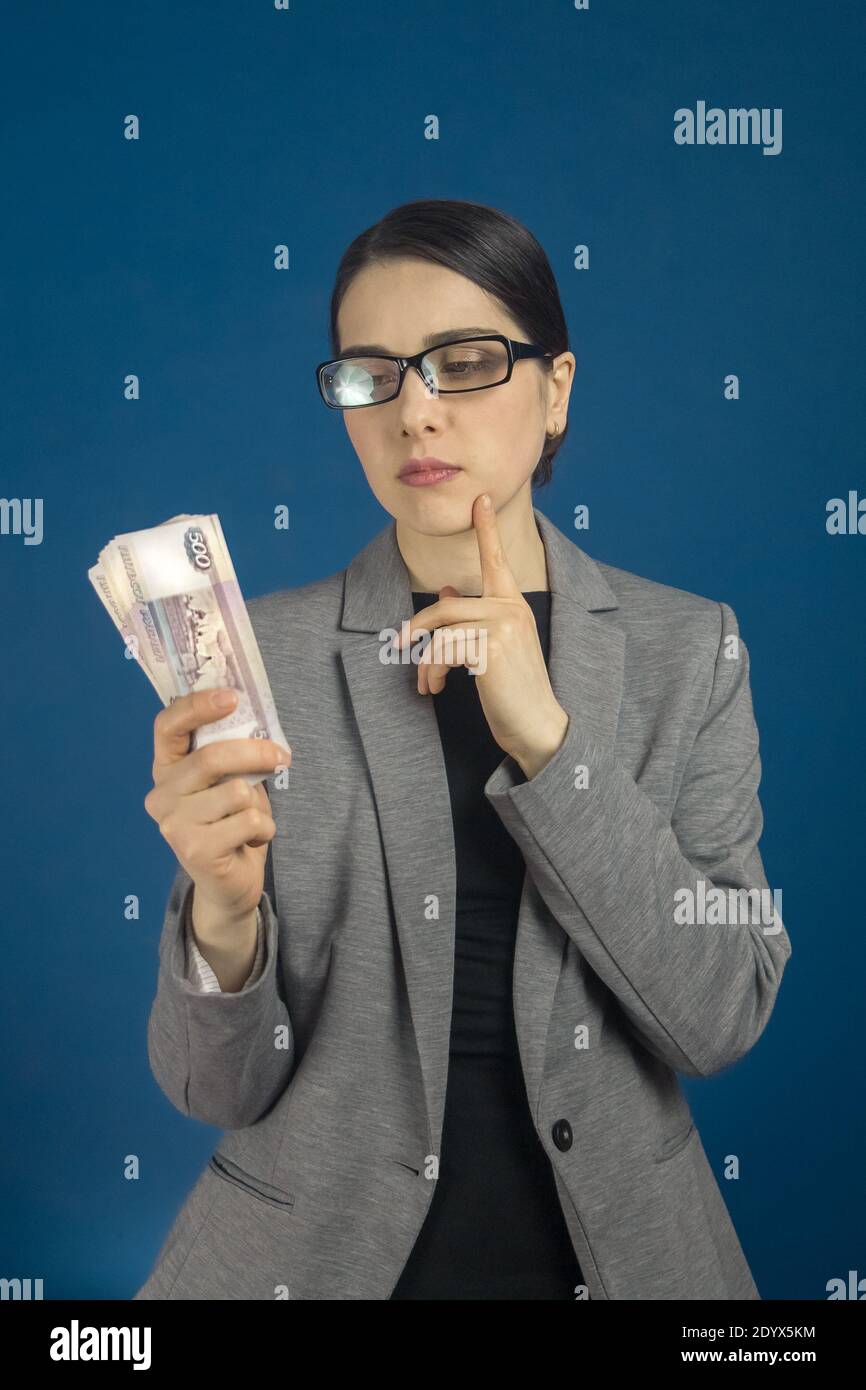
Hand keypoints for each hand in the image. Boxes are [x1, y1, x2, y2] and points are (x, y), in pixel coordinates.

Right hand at [144, 689, 291, 924]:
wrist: (227, 885)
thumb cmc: (231, 823)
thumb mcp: (230, 782)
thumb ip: (231, 756)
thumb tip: (259, 726)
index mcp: (166, 769)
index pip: (167, 725)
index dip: (197, 706)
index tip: (232, 697)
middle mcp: (160, 795)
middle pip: (210, 758)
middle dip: (256, 753)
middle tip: (282, 756)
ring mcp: (173, 824)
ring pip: (236, 792)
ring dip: (260, 804)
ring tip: (251, 819)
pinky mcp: (194, 849)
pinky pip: (248, 821)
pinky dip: (264, 828)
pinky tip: (251, 840)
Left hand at [396, 494, 569, 778]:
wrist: (537, 725)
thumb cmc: (513, 689)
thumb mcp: (492, 649)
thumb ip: (471, 617)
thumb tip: (447, 587)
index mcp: (513, 605)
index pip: (497, 559)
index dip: (487, 527)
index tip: (480, 498)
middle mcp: (512, 608)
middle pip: (446, 604)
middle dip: (416, 629)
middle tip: (400, 649)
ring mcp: (504, 625)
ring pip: (442, 630)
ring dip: (424, 661)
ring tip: (427, 683)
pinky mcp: (493, 647)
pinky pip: (444, 649)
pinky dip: (433, 671)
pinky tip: (437, 688)